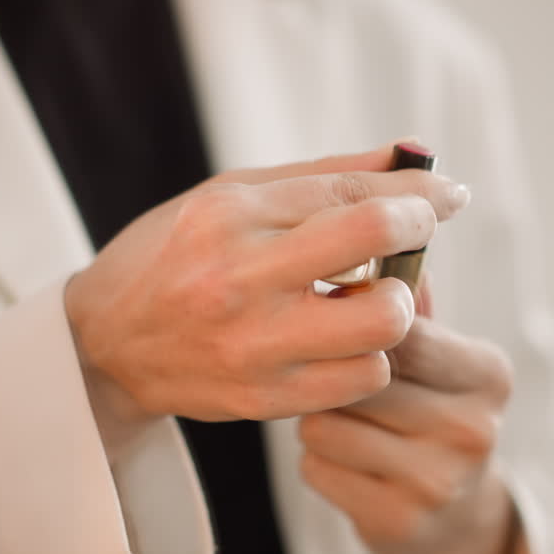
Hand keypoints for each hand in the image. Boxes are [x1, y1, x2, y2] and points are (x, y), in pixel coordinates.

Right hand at [65, 144, 471, 426]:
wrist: (105, 344)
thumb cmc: (173, 256)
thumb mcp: (231, 195)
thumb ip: (324, 175)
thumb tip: (411, 155)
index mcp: (230, 214)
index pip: (353, 193)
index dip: (419, 193)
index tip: (449, 195)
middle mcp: (240, 277)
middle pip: (375, 245)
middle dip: (416, 240)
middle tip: (409, 246)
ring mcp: (252, 344)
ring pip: (381, 325)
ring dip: (392, 309)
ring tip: (367, 301)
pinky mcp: (264, 398)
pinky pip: (360, 381)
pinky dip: (367, 359)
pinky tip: (343, 343)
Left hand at [298, 282, 519, 553]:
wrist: (456, 516)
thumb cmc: (431, 409)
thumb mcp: (439, 353)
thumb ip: (408, 300)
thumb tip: (375, 231)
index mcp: (489, 374)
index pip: (401, 330)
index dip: (356, 321)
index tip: (339, 319)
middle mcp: (473, 429)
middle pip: (357, 377)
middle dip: (334, 374)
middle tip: (340, 378)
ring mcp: (439, 483)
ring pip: (326, 423)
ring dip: (320, 419)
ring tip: (347, 423)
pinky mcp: (398, 523)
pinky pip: (316, 468)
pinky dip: (319, 461)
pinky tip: (346, 463)